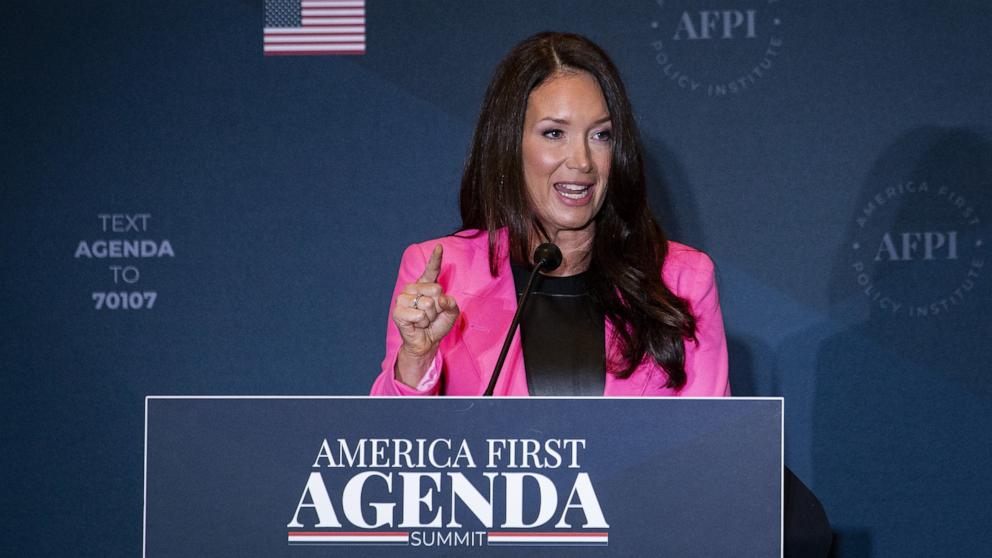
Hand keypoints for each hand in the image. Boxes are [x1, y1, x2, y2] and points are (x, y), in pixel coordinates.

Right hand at [392, 245, 459, 385]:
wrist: (427, 342)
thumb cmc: (437, 325)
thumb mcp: (451, 313)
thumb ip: (451, 303)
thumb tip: (440, 299)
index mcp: (427, 285)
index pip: (432, 270)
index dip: (435, 258)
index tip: (440, 247)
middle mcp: (413, 288)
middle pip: (436, 289)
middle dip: (438, 307)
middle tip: (431, 315)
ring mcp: (403, 298)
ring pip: (427, 303)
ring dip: (429, 317)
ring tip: (423, 321)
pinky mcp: (398, 311)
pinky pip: (418, 314)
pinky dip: (421, 322)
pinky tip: (416, 325)